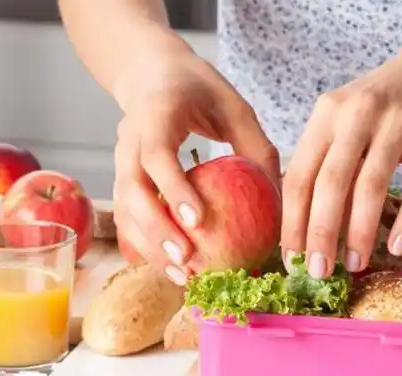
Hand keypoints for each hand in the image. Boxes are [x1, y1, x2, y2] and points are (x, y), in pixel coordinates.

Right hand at [113, 47, 279, 283]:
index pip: (157, 155)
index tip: (197, 222)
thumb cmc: (199, 89)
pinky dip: (144, 244)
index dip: (173, 190)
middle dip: (157, 230)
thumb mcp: (235, 107)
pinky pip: (126, 217)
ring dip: (149, 246)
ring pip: (124, 209)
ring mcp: (120, 161)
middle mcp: (129, 139)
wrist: (151, 74)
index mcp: (157, 113)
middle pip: (132, 190)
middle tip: (187, 261)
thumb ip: (256, 147)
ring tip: (182, 276)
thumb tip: (281, 198)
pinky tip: (169, 269)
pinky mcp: (122, 179)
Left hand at [282, 45, 401, 278]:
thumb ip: (327, 158)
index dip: (292, 221)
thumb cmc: (386, 101)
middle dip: (321, 234)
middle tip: (318, 272)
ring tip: (355, 264)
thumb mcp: (346, 117)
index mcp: (326, 115)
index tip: (291, 258)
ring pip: (371, 185)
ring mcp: (396, 122)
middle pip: (330, 183)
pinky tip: (400, 246)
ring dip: (360, 232)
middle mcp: (356, 115)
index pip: (299, 174)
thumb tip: (305, 223)